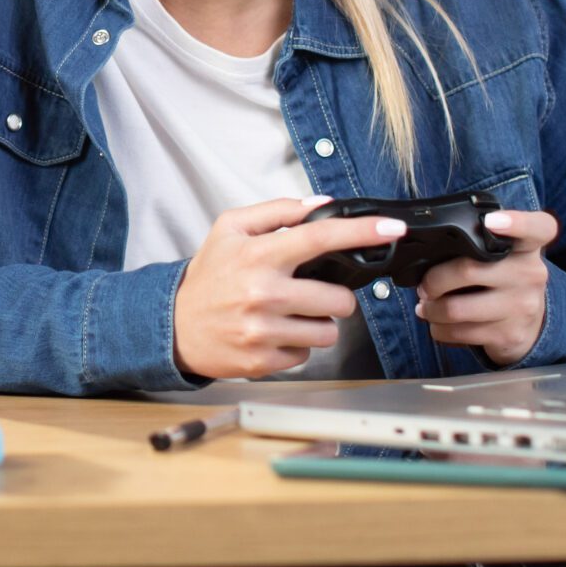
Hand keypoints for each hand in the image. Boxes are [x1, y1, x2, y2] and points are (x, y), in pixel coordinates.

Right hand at [171, 196, 399, 378]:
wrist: (173, 326)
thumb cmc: (207, 278)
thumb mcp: (230, 229)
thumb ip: (276, 212)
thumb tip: (320, 205)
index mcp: (258, 255)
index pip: (320, 238)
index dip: (362, 232)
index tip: (392, 229)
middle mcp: (263, 293)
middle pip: (338, 298)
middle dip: (336, 296)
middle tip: (314, 292)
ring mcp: (263, 330)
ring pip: (328, 331)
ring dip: (320, 323)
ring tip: (294, 314)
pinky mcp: (262, 361)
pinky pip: (306, 355)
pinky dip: (297, 345)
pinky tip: (276, 334)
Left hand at [412, 209, 557, 365]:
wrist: (529, 326)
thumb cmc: (502, 280)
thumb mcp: (503, 256)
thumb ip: (479, 243)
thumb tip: (427, 251)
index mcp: (528, 246)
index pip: (536, 227)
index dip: (515, 222)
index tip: (490, 221)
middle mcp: (530, 273)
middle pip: (467, 270)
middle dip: (433, 281)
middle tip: (425, 286)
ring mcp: (522, 306)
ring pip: (455, 308)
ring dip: (431, 309)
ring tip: (427, 306)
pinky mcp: (509, 334)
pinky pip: (458, 332)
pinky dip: (438, 329)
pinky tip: (439, 324)